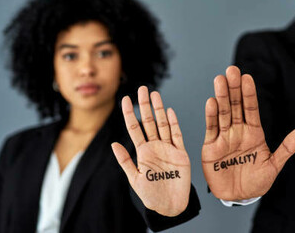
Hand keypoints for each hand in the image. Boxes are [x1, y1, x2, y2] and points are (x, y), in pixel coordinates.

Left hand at [112, 86, 190, 216]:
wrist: (171, 206)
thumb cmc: (151, 195)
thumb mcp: (135, 179)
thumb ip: (125, 161)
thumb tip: (113, 144)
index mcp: (142, 151)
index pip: (134, 128)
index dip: (129, 114)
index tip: (125, 99)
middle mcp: (155, 146)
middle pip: (149, 121)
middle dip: (145, 105)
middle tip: (142, 89)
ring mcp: (168, 148)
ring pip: (163, 124)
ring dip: (159, 110)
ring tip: (155, 95)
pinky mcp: (180, 153)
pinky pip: (177, 135)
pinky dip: (174, 124)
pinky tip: (170, 112)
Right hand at [202, 66, 294, 200]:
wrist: (238, 196)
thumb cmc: (256, 181)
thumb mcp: (274, 166)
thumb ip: (286, 148)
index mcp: (254, 133)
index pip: (251, 109)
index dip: (249, 93)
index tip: (248, 77)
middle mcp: (238, 131)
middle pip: (236, 106)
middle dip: (234, 88)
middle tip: (231, 70)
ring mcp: (224, 137)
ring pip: (223, 113)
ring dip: (221, 97)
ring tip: (220, 81)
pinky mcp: (211, 146)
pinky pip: (212, 128)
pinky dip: (211, 116)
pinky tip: (211, 102)